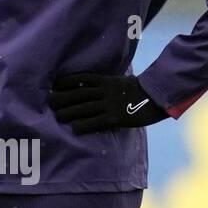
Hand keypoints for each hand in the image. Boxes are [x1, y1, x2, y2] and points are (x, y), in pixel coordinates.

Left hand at [48, 73, 167, 133]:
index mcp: (107, 81)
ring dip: (69, 113)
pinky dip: (83, 125)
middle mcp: (106, 91)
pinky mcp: (116, 118)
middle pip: (79, 94)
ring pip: (84, 108)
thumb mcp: (122, 82)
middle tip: (49, 102)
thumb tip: (95, 87)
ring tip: (57, 116)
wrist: (158, 97)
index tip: (54, 84)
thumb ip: (108, 84)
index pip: (83, 79)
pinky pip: (96, 122)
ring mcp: (110, 104)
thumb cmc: (140, 91)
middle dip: (63, 98)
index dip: (67, 81)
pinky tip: (73, 129)